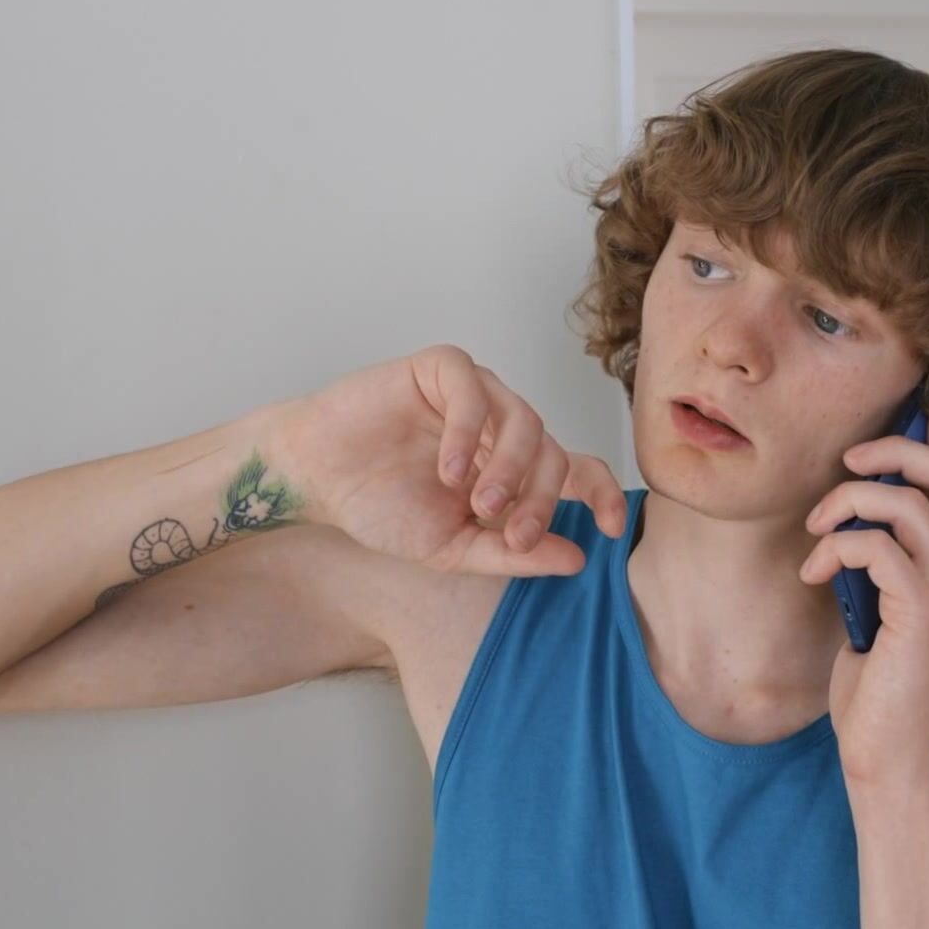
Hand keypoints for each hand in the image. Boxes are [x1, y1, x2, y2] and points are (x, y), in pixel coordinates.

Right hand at [270, 344, 625, 575]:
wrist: (317, 477)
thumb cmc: (383, 507)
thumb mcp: (452, 548)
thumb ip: (512, 554)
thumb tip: (578, 559)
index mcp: (513, 468)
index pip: (576, 471)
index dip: (601, 494)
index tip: (611, 530)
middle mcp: (502, 428)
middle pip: (551, 452)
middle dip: (539, 499)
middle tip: (512, 533)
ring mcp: (476, 395)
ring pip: (524, 419)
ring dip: (510, 468)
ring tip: (478, 504)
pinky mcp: (440, 369)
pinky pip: (473, 388)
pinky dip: (467, 430)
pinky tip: (449, 470)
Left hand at [798, 401, 928, 791]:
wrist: (890, 758)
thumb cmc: (881, 689)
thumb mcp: (883, 608)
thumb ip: (885, 561)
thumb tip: (860, 514)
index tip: (916, 408)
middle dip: (890, 452)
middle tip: (846, 466)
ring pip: (904, 501)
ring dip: (847, 503)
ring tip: (816, 532)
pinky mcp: (923, 611)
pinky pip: (877, 545)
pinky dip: (837, 548)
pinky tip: (816, 573)